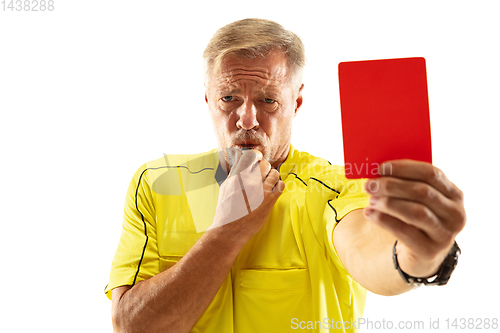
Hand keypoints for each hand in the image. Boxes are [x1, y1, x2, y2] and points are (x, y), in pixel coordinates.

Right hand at [209, 149, 283, 236]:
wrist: (230, 230)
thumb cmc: (226, 208)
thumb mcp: (226, 186)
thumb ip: (235, 170)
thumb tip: (239, 154)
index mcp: (237, 176)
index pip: (252, 155)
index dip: (256, 156)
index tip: (256, 160)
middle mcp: (250, 181)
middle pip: (265, 164)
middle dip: (264, 168)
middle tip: (261, 175)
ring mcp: (261, 191)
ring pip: (275, 173)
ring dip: (272, 176)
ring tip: (268, 183)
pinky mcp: (269, 201)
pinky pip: (281, 185)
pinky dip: (278, 185)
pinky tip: (272, 190)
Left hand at [363, 160, 465, 277]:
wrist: (422, 253)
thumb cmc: (417, 217)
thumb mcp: (419, 200)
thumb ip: (407, 183)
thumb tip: (378, 172)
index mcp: (455, 195)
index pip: (432, 174)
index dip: (405, 168)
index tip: (381, 167)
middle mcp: (456, 214)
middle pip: (422, 192)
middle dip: (391, 186)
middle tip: (369, 185)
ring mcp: (445, 234)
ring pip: (415, 212)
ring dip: (388, 203)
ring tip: (370, 200)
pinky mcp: (430, 251)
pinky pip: (404, 232)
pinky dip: (383, 220)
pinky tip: (369, 213)